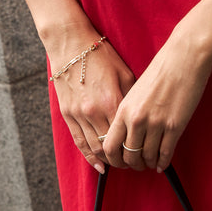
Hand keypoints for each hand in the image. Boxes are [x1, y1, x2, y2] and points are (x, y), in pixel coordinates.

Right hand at [49, 37, 134, 172]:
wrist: (71, 45)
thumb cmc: (100, 55)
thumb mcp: (124, 73)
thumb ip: (131, 96)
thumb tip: (140, 115)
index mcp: (113, 101)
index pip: (127, 135)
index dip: (136, 147)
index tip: (144, 152)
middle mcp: (95, 112)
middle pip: (111, 146)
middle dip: (123, 158)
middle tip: (133, 163)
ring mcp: (79, 114)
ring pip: (95, 148)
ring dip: (107, 160)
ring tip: (119, 164)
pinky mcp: (68, 114)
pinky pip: (79, 142)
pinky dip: (89, 156)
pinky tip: (99, 165)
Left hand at [103, 30, 211, 171]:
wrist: (184, 56)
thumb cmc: (161, 68)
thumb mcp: (136, 89)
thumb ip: (130, 110)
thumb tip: (128, 132)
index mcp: (124, 108)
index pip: (110, 146)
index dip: (114, 159)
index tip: (120, 160)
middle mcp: (137, 119)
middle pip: (128, 156)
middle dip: (132, 164)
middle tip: (138, 164)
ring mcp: (156, 124)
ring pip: (148, 157)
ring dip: (149, 163)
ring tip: (151, 162)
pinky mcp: (175, 126)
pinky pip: (166, 153)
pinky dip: (163, 162)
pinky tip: (163, 162)